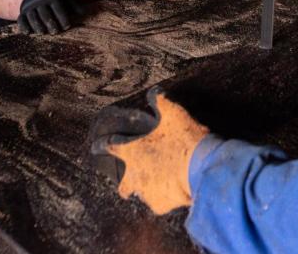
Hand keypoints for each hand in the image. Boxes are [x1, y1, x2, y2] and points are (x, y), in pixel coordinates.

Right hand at [17, 0, 71, 34]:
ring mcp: (30, 8)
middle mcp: (40, 2)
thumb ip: (74, 6)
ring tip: (43, 32)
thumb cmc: (53, 2)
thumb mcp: (63, 0)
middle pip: (45, 14)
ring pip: (33, 18)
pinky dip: (24, 27)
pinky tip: (28, 32)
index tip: (66, 26)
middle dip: (50, 24)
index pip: (58, 8)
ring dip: (38, 26)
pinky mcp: (22, 13)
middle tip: (55, 31)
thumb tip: (85, 12)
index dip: (63, 18)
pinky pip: (21, 20)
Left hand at [90, 87, 208, 214]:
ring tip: (165, 181)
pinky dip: (166, 196)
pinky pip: (160, 202)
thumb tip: (154, 92)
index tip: (95, 147)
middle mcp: (134, 175)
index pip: (109, 146)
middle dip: (126, 184)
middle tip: (136, 178)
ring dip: (150, 188)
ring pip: (143, 193)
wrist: (201, 169)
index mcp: (132, 151)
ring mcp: (146, 193)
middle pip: (123, 186)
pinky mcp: (160, 205)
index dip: (101, 145)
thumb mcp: (173, 113)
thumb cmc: (184, 140)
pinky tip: (176, 189)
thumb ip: (159, 101)